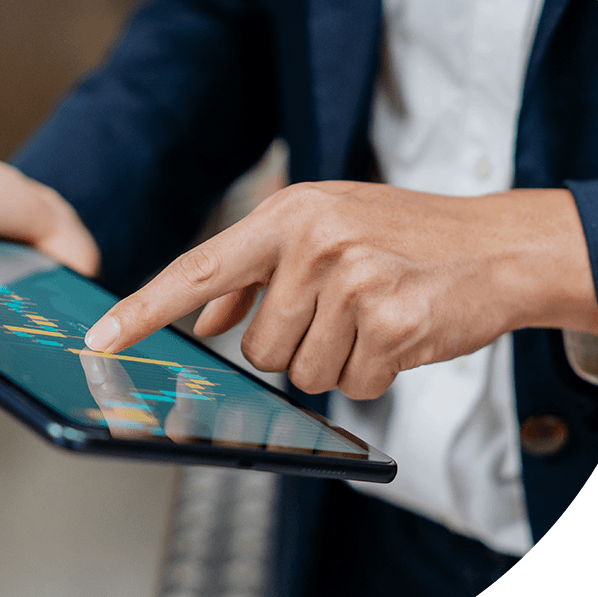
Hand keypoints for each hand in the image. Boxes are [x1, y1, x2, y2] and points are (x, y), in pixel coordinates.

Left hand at [85, 181, 597, 399]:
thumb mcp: (323, 231)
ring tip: (375, 316)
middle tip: (342, 312)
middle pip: (257, 348)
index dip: (145, 308)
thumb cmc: (402, 238)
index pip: (199, 269)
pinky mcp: (390, 318)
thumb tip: (202, 321)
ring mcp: (352, 277)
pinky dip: (376, 372)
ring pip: (303, 373)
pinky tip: (401, 331)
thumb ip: (256, 275)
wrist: (497, 243)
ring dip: (338, 360)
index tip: (100, 339)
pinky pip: (354, 383)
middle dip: (296, 346)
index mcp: (287, 213)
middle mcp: (312, 240)